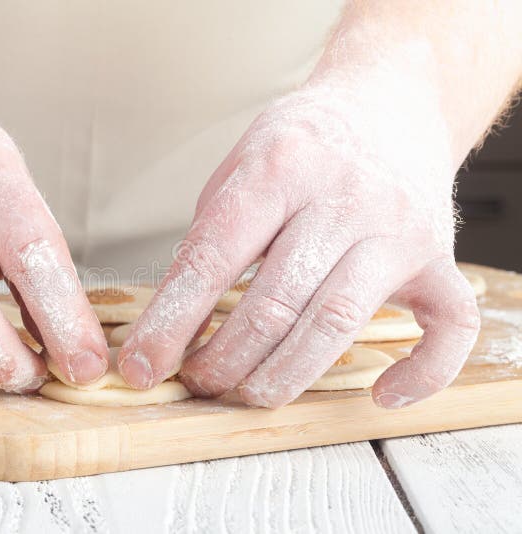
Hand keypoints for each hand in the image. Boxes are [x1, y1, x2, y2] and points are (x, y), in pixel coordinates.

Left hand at [118, 77, 479, 408]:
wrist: (391, 99)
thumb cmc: (304, 142)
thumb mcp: (241, 163)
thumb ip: (214, 233)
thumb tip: (178, 319)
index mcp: (281, 166)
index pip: (213, 258)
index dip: (171, 322)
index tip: (142, 366)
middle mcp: (345, 197)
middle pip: (275, 302)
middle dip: (224, 359)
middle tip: (197, 382)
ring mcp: (399, 229)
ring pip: (338, 322)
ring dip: (284, 374)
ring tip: (248, 392)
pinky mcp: (441, 257)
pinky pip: (449, 327)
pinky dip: (421, 373)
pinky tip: (379, 394)